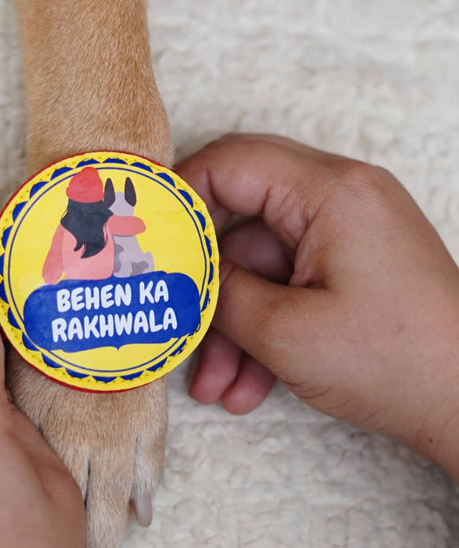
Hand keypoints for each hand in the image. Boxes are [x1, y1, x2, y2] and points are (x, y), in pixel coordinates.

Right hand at [177, 135, 458, 475]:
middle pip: (241, 218)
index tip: (150, 241)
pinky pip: (286, 285)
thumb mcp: (285, 332)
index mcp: (330, 192)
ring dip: (231, 323)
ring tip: (214, 383)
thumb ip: (220, 293)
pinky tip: (247, 384)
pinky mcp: (348, 266)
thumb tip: (187, 275)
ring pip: (259, 265)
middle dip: (204, 277)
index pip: (232, 163)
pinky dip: (262, 329)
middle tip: (172, 312)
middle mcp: (339, 199)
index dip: (181, 198)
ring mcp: (345, 234)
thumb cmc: (396, 363)